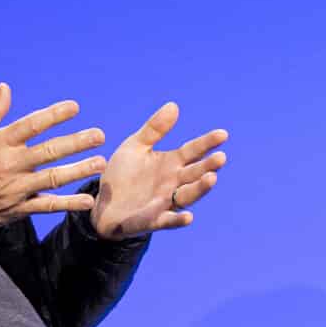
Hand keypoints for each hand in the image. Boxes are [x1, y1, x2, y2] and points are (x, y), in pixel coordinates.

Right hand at [0, 84, 108, 235]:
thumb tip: (6, 87)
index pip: (31, 125)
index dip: (54, 115)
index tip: (74, 107)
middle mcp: (9, 165)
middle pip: (49, 151)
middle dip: (76, 142)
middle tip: (99, 135)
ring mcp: (15, 188)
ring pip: (53, 178)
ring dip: (79, 170)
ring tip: (100, 162)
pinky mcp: (17, 209)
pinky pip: (47, 206)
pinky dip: (68, 203)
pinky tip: (87, 201)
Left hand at [89, 101, 227, 240]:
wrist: (103, 203)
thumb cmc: (122, 175)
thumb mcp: (135, 146)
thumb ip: (154, 129)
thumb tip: (173, 105)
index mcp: (171, 163)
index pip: (193, 151)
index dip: (207, 143)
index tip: (223, 134)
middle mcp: (173, 182)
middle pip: (195, 173)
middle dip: (208, 166)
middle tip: (220, 158)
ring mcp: (165, 202)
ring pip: (188, 196)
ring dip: (200, 189)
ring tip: (211, 179)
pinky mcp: (152, 220)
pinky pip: (167, 221)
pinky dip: (177, 220)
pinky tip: (188, 217)